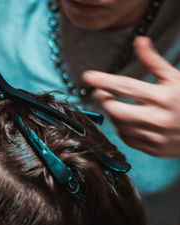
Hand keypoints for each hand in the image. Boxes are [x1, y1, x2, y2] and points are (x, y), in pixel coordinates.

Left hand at [82, 36, 179, 156]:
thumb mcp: (175, 77)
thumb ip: (154, 61)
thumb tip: (139, 41)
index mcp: (163, 96)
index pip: (126, 86)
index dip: (104, 80)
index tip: (88, 76)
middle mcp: (159, 117)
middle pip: (117, 110)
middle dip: (104, 100)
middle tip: (100, 93)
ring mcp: (156, 136)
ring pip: (119, 126)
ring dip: (112, 114)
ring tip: (115, 105)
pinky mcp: (154, 149)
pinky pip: (127, 139)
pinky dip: (121, 128)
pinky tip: (126, 121)